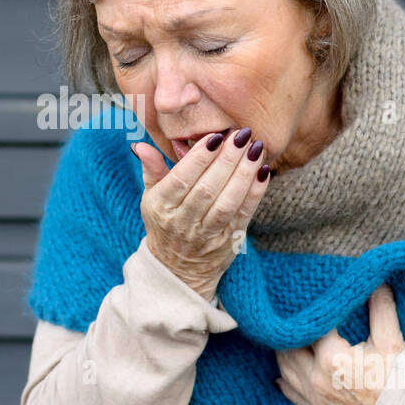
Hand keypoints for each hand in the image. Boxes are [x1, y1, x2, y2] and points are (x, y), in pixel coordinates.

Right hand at [131, 127, 272, 301]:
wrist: (178, 269)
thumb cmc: (165, 222)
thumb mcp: (152, 197)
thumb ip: (152, 169)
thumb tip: (141, 145)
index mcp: (161, 207)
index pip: (181, 178)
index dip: (200, 157)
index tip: (215, 136)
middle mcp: (182, 222)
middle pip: (207, 188)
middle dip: (226, 159)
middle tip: (241, 135)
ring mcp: (206, 234)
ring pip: (227, 202)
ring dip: (244, 174)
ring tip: (256, 148)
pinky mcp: (229, 240)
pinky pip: (244, 214)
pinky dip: (255, 192)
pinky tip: (263, 171)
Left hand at [274, 284, 404, 404]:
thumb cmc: (400, 386)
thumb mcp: (393, 344)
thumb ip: (381, 310)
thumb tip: (376, 281)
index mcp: (333, 359)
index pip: (313, 326)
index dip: (314, 312)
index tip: (315, 301)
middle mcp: (316, 379)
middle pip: (291, 347)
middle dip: (294, 331)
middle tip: (295, 315)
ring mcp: (314, 399)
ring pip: (286, 369)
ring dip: (285, 352)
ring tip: (288, 336)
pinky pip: (291, 393)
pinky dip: (286, 379)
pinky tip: (282, 371)